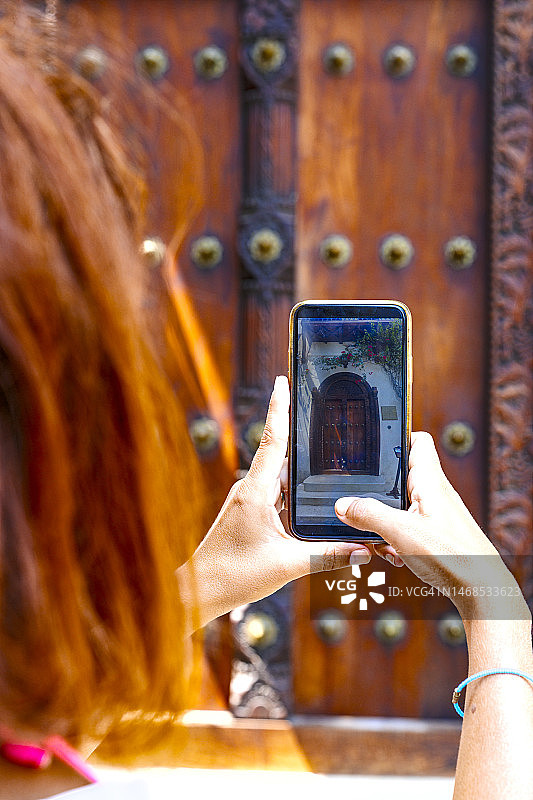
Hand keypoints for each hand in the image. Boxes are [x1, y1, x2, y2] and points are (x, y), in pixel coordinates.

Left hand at [177, 375, 371, 631]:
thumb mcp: (287, 566)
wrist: (198, 591)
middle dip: (303, 437)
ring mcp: (247, 501)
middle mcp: (249, 489)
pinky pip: (275, 494)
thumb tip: (363, 551)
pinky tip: (311, 499)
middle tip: (326, 416)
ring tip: (328, 459)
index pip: (272, 440)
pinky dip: (294, 493)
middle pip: (281, 454)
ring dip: (301, 471)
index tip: (283, 380)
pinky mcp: (248, 513)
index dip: (279, 408)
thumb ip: (327, 556)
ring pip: (280, 478)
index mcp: (255, 491)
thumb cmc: (233, 576)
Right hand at [334, 432, 527, 619]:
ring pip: (403, 505)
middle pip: (402, 476)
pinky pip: (410, 526)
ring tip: (379, 537)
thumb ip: (369, 515)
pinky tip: (393, 553)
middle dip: (380, 489)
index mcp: (430, 481)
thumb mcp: (400, 532)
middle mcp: (436, 493)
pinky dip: (397, 537)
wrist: (482, 590)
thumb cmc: (454, 557)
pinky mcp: (438, 535)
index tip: (373, 442)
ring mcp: (438, 514)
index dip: (396, 435)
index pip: (417, 441)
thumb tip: (343, 504)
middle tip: (362, 502)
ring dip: (386, 519)